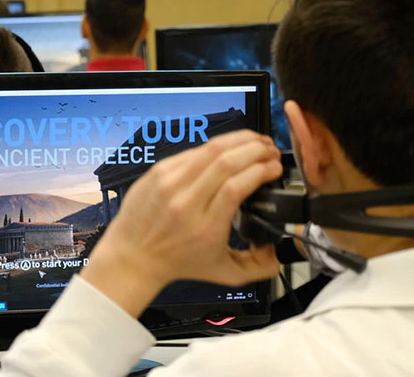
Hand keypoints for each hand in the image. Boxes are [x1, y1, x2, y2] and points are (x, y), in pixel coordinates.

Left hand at [80, 130, 282, 317]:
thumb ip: (258, 267)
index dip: (261, 171)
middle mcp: (185, 202)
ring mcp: (169, 183)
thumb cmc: (178, 263)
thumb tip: (280, 254)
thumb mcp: (223, 273)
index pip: (235, 186)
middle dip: (256, 150)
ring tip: (257, 141)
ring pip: (210, 149)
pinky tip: (230, 147)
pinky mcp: (159, 171)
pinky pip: (193, 151)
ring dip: (239, 140)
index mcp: (205, 227)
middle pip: (226, 162)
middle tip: (271, 151)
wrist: (134, 255)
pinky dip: (216, 146)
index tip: (275, 169)